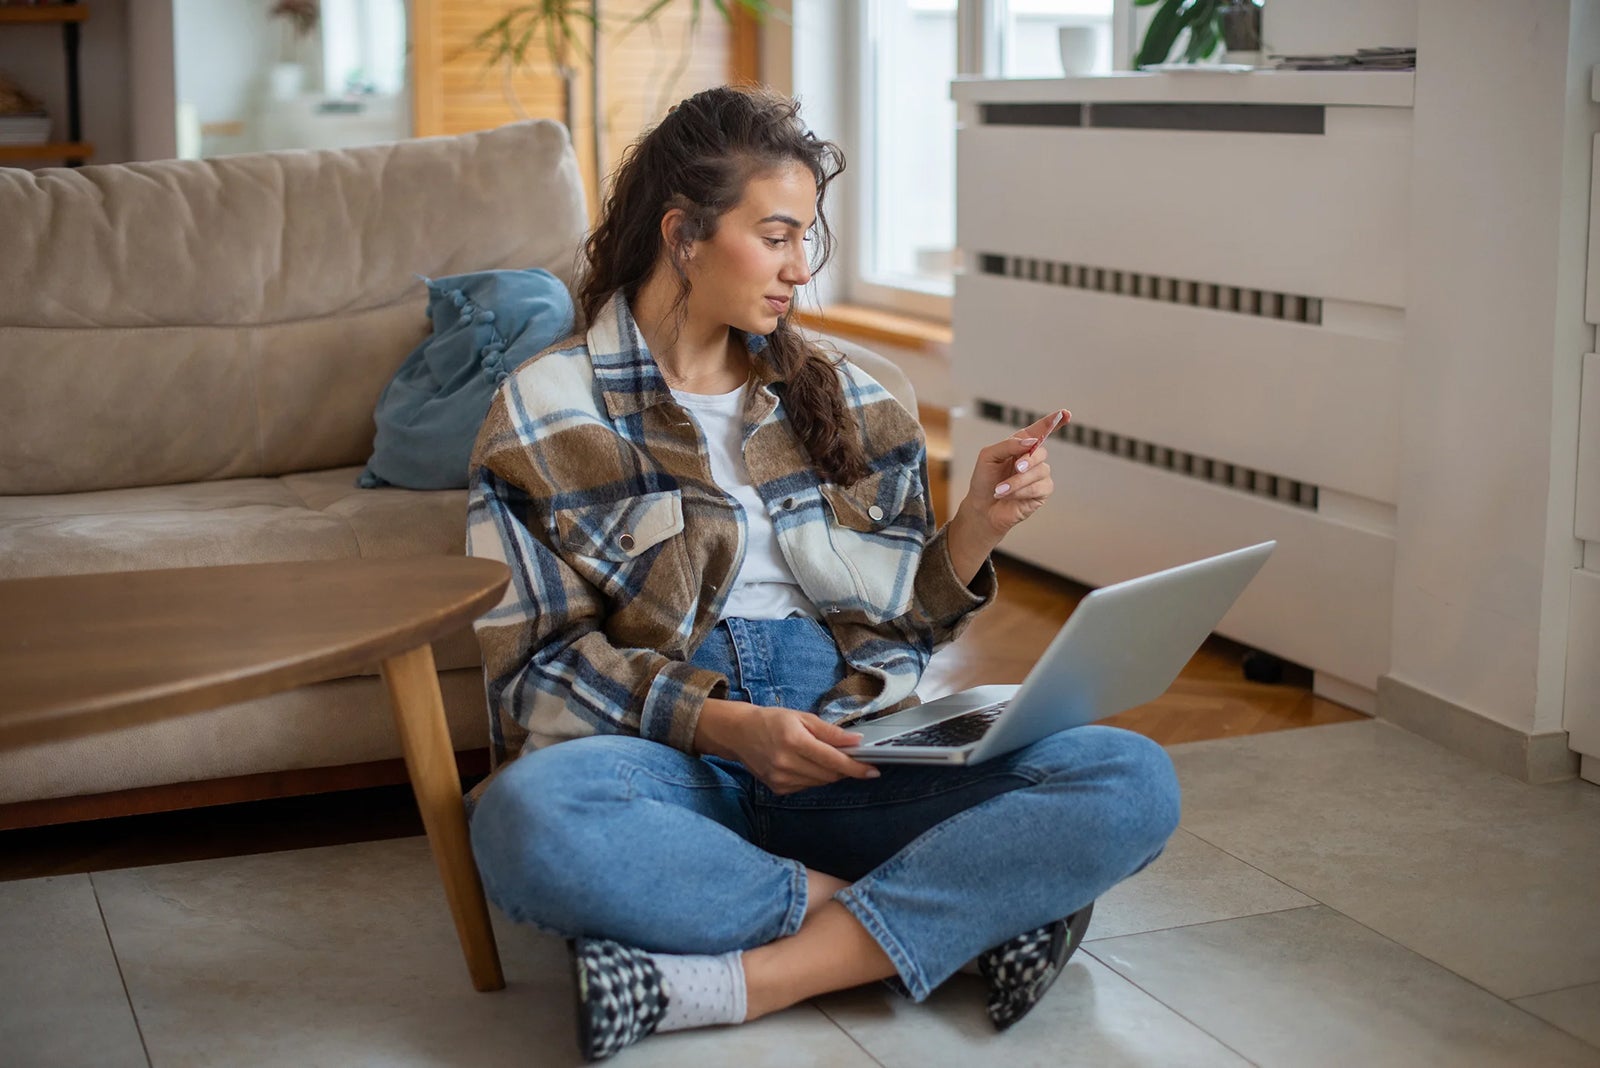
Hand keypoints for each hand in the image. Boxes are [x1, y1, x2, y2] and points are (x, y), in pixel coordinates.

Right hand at [694, 698, 879, 794]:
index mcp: (794, 741)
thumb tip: (856, 741)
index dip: (856, 767)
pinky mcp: (778, 788)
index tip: (873, 770)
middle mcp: (787, 763)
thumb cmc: (771, 721)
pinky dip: (814, 777)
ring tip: (822, 756)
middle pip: (830, 774)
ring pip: (820, 782)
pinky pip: (807, 786)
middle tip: (851, 757)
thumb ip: (830, 732)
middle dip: (845, 768)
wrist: (738, 733)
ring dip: (830, 772)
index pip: (833, 760)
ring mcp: (781, 779)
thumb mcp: (802, 718)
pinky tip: (806, 764)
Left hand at [957, 409, 1066, 542]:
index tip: (1065, 413)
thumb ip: (1008, 445)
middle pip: (1041, 452)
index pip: (1041, 430)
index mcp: (1020, 445)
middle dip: (1028, 460)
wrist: (982, 507)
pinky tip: (1010, 496)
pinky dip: (1023, 491)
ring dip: (1018, 481)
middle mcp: (1032, 458)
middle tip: (1016, 468)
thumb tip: (1031, 442)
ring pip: (1040, 471)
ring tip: (1000, 490)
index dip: (1055, 421)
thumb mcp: (988, 456)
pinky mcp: (1042, 492)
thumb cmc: (984, 480)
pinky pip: (1040, 487)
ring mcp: (1039, 475)